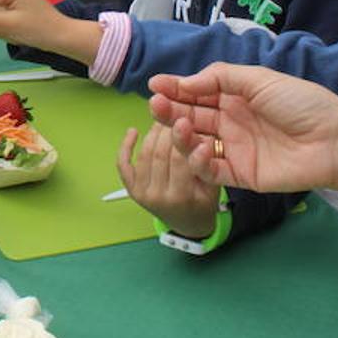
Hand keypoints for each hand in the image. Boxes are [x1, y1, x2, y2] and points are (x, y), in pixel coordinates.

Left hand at [118, 124, 220, 239]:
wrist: (188, 225)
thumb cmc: (203, 203)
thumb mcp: (213, 187)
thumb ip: (207, 164)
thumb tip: (201, 134)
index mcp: (181, 197)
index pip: (179, 158)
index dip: (182, 136)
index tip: (186, 118)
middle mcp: (158, 196)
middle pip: (160, 154)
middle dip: (167, 130)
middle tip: (175, 112)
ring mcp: (142, 193)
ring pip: (144, 155)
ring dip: (152, 133)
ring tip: (163, 118)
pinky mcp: (132, 190)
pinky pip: (123, 165)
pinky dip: (125, 147)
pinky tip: (133, 131)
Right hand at [147, 63, 337, 193]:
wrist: (334, 140)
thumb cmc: (301, 104)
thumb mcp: (259, 80)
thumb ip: (220, 78)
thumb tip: (185, 82)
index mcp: (235, 98)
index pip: (197, 93)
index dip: (175, 88)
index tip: (155, 84)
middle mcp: (230, 123)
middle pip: (191, 117)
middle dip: (171, 111)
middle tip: (155, 105)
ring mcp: (234, 149)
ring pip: (196, 144)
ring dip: (182, 135)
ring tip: (181, 127)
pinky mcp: (240, 175)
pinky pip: (211, 170)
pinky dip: (199, 161)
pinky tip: (202, 149)